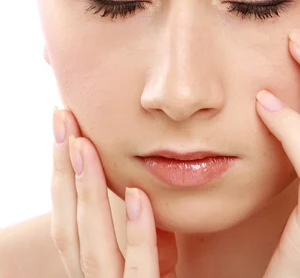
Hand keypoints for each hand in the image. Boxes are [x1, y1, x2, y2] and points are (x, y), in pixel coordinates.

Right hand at [51, 108, 177, 276]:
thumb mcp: (155, 264)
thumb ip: (143, 236)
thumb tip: (138, 194)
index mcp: (98, 273)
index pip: (69, 221)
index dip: (62, 175)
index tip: (65, 127)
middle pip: (69, 228)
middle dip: (63, 171)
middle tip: (63, 118)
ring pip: (92, 249)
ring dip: (87, 192)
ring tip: (85, 144)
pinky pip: (140, 274)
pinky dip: (137, 235)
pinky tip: (136, 196)